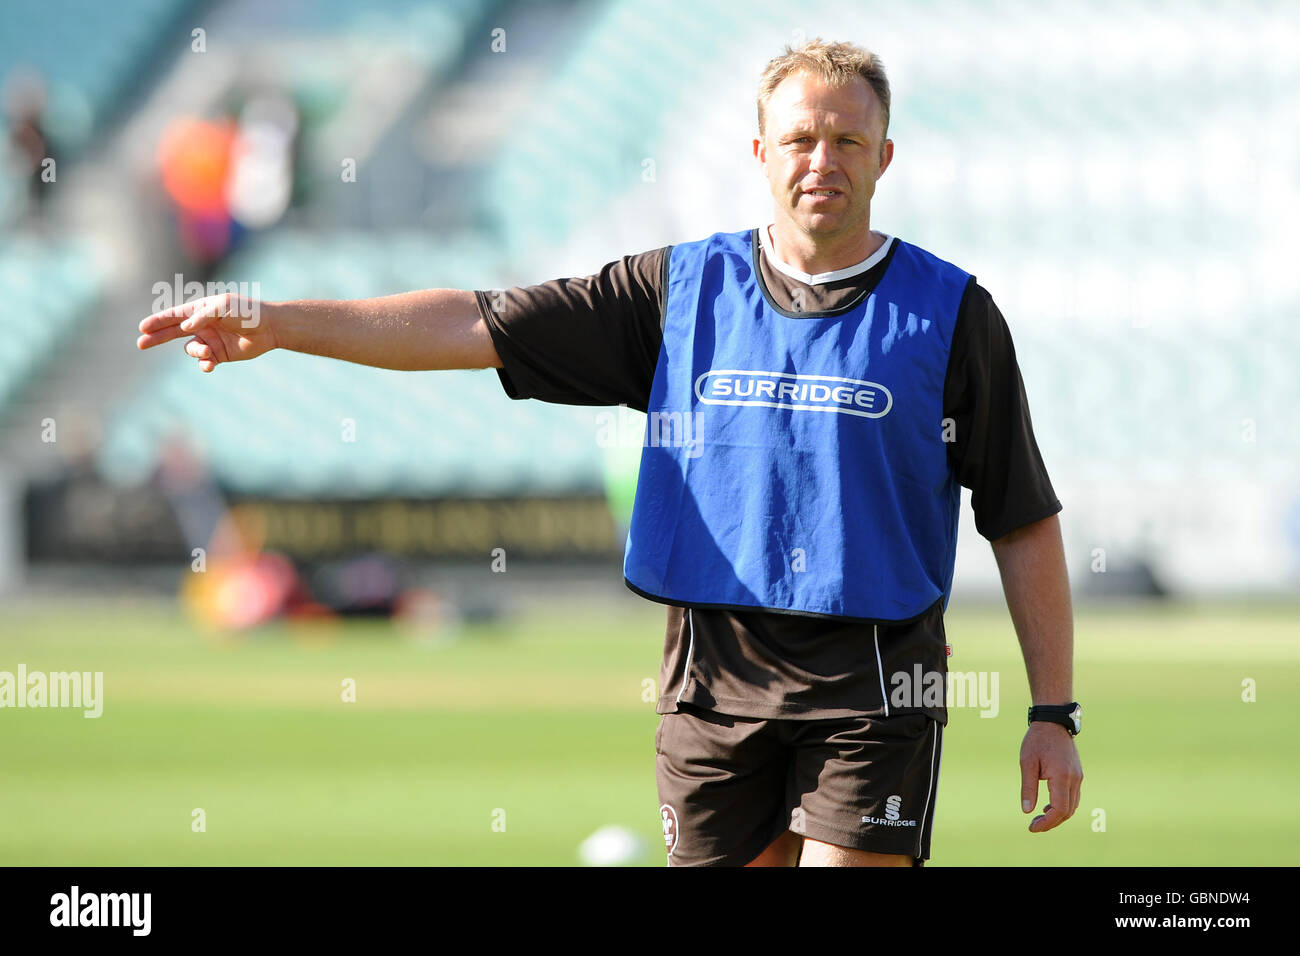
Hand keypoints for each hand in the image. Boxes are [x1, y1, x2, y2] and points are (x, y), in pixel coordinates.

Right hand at [137, 292, 277, 371]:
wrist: (270, 328)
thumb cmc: (247, 312)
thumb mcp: (224, 306)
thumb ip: (203, 314)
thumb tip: (186, 327)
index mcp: (200, 310)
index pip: (174, 316)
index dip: (158, 321)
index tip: (142, 327)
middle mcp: (202, 325)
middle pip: (173, 332)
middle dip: (157, 338)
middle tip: (141, 344)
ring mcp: (210, 340)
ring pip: (191, 349)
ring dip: (195, 352)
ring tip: (206, 351)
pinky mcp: (220, 355)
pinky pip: (205, 362)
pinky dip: (204, 364)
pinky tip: (209, 365)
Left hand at [1019, 721, 1082, 832]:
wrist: (1053, 722)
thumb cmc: (1037, 740)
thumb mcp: (1027, 763)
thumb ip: (1028, 787)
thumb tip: (1026, 811)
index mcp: (1061, 777)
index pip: (1058, 810)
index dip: (1046, 823)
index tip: (1032, 827)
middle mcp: (1074, 779)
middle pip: (1067, 812)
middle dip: (1051, 823)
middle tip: (1033, 825)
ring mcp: (1078, 777)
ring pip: (1072, 806)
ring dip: (1058, 816)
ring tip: (1039, 818)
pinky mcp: (1077, 775)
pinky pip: (1073, 797)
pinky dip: (1063, 806)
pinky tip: (1048, 806)